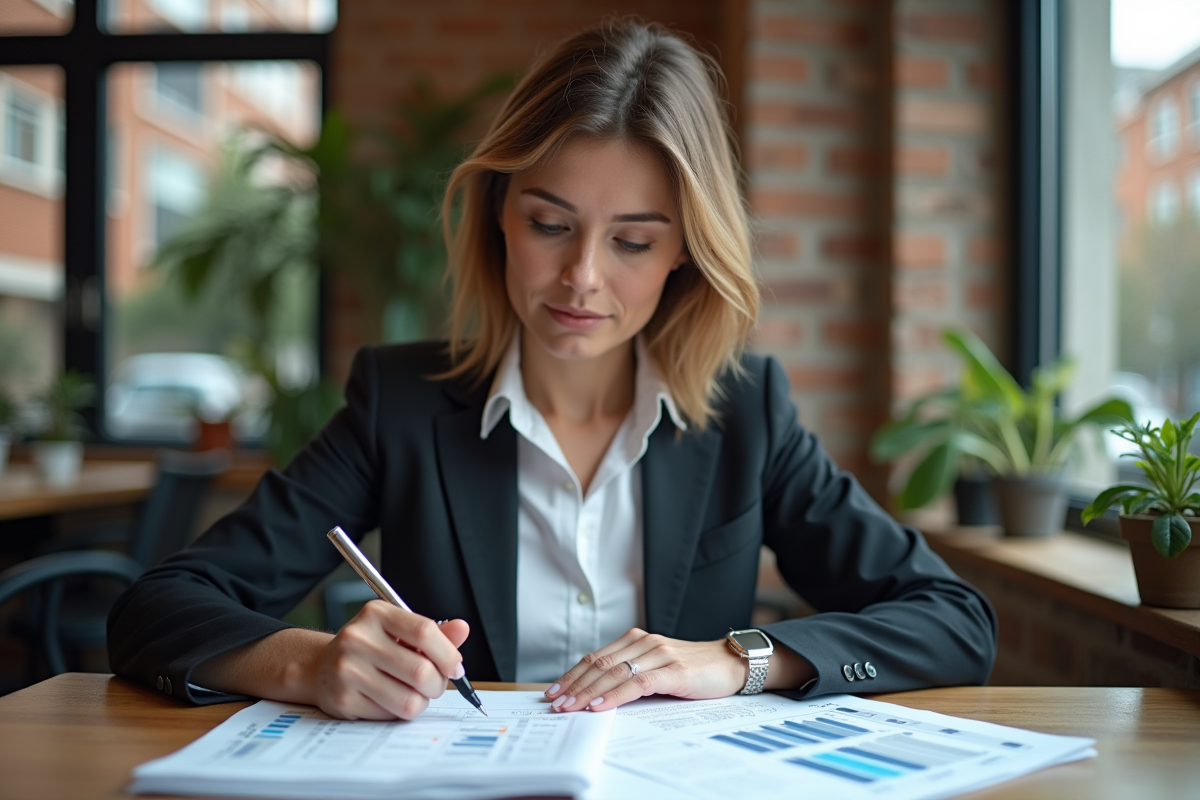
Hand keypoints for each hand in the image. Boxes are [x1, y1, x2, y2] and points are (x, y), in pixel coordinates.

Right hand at [306, 601, 469, 720]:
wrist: (320, 667)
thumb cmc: (369, 647)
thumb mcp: (397, 630)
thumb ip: (433, 633)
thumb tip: (463, 629)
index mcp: (376, 614)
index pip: (424, 631)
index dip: (448, 654)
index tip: (456, 667)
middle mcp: (358, 638)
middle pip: (420, 670)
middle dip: (438, 684)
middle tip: (435, 684)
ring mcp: (348, 670)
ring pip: (409, 700)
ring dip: (421, 701)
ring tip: (414, 692)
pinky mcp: (343, 700)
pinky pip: (390, 715)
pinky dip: (400, 711)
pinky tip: (390, 699)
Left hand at [544, 628, 745, 712]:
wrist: (732, 663)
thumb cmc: (694, 669)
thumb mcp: (657, 668)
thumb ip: (632, 673)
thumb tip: (597, 694)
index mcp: (637, 640)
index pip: (596, 658)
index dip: (572, 674)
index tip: (553, 691)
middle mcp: (645, 643)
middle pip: (600, 665)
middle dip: (574, 685)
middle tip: (555, 703)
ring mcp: (660, 655)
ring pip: (615, 673)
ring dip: (589, 692)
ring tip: (570, 707)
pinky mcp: (674, 671)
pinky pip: (639, 683)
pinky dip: (617, 696)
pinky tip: (601, 706)